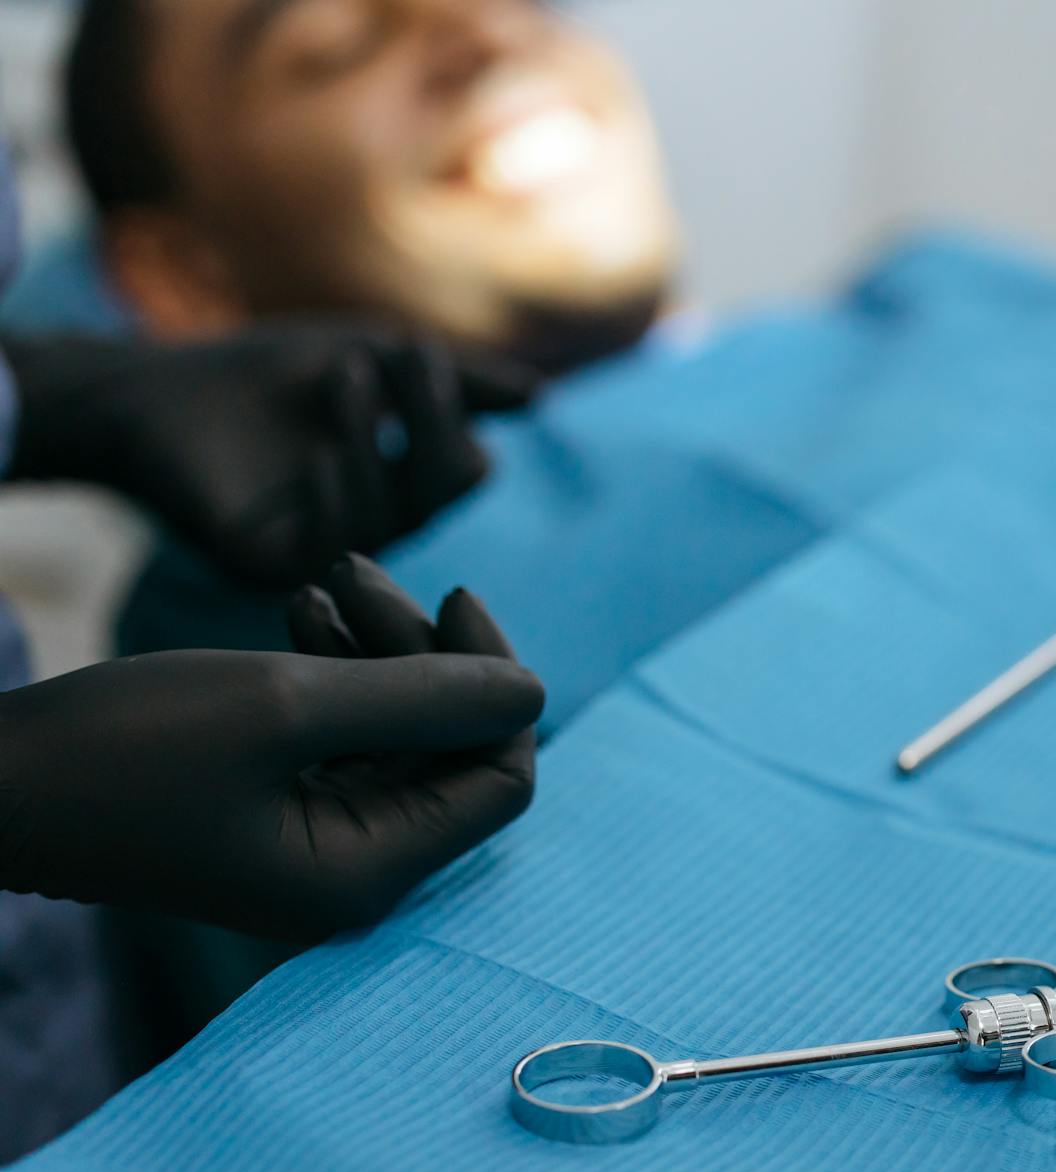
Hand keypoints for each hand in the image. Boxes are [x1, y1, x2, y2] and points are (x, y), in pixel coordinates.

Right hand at [0, 557, 542, 939]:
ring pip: (400, 731)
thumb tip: (534, 690)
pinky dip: (338, 671)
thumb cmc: (122, 746)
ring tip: (326, 578)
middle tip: (361, 567)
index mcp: (366, 872)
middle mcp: (353, 872)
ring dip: (380, 646)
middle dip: (425, 650)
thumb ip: (422, 695)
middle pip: (452, 750)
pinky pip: (346, 737)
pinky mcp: (276, 811)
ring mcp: (314, 844)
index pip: (500, 781)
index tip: (457, 594)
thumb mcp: (285, 702)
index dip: (499, 685)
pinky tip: (301, 610)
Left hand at [4, 325, 540, 587]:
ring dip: (379, 435)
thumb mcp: (369, 357)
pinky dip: (339, 488)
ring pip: (394, 513)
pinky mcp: (267, 567)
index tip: (417, 350)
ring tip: (347, 372)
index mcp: (397, 487)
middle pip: (440, 491)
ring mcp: (320, 552)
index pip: (459, 467)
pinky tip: (323, 436)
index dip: (450, 411)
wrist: (145, 389)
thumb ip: (450, 380)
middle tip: (405, 356)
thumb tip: (541, 399)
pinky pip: (333, 542)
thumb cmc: (255, 375)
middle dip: (434, 421)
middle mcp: (370, 528)